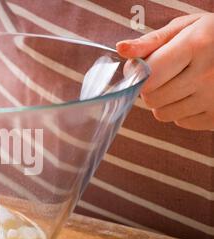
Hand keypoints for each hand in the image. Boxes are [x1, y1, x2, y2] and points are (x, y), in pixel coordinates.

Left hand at [117, 13, 213, 130]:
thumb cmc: (213, 37)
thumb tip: (121, 49)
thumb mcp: (186, 28)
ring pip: (162, 114)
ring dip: (164, 102)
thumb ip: (151, 41)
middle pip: (151, 98)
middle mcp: (208, 74)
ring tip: (181, 84)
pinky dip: (182, 112)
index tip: (145, 67)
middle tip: (165, 75)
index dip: (140, 73)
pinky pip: (181, 123)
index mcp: (197, 46)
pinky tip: (195, 95)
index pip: (149, 76)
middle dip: (150, 88)